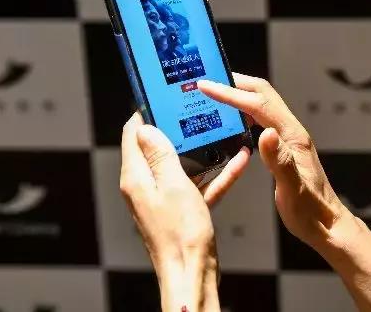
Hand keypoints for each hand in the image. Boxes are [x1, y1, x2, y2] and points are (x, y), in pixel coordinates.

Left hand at [119, 112, 250, 311]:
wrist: (192, 273)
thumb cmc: (181, 234)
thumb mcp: (173, 185)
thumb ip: (160, 155)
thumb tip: (147, 128)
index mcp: (137, 178)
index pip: (132, 135)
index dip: (145, 113)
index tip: (162, 98)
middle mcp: (146, 186)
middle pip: (158, 147)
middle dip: (178, 128)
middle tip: (196, 110)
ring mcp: (164, 199)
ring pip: (182, 165)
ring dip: (201, 150)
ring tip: (220, 131)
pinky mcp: (182, 209)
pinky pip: (199, 184)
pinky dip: (215, 174)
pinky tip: (237, 162)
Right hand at [197, 75, 356, 251]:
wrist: (326, 223)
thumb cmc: (310, 210)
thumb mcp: (292, 188)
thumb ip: (279, 160)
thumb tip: (266, 133)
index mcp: (292, 136)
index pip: (258, 104)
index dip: (230, 92)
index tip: (205, 86)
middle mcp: (291, 131)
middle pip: (262, 95)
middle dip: (234, 83)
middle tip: (206, 80)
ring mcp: (288, 137)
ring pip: (262, 104)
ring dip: (239, 94)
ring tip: (214, 94)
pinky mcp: (283, 146)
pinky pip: (261, 119)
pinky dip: (243, 112)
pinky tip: (231, 121)